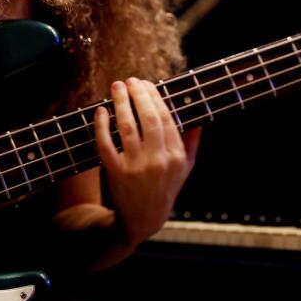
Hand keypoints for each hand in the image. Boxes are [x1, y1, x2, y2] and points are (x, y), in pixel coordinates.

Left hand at [93, 77, 200, 244]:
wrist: (142, 220)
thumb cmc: (165, 189)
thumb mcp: (185, 169)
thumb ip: (192, 142)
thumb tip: (199, 117)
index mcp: (177, 156)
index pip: (166, 118)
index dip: (155, 98)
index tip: (146, 84)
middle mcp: (158, 160)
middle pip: (148, 118)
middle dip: (139, 95)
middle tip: (130, 81)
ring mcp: (136, 167)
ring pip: (127, 127)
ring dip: (121, 103)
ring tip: (116, 87)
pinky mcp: (116, 173)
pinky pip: (106, 144)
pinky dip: (102, 125)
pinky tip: (101, 111)